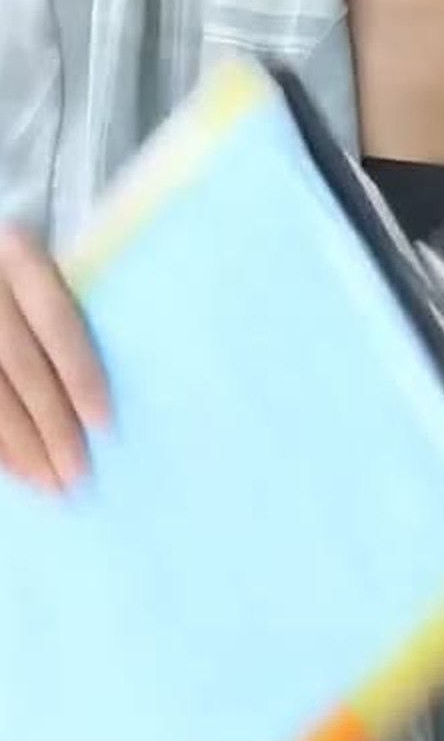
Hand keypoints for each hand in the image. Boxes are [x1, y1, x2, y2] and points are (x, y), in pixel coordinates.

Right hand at [0, 224, 109, 489]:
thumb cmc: (32, 261)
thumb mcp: (56, 260)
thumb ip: (79, 301)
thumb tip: (132, 380)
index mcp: (19, 254)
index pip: (57, 323)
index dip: (81, 376)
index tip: (105, 425)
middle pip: (22, 367)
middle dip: (51, 426)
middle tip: (77, 476)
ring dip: (18, 447)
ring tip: (49, 486)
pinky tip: (14, 472)